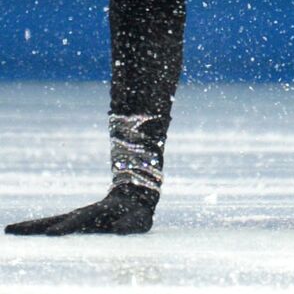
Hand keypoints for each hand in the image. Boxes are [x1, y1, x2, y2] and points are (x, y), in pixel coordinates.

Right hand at [4, 183, 157, 235]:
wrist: (134, 199)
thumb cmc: (138, 213)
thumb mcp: (140, 219)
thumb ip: (131, 225)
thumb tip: (118, 230)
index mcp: (98, 212)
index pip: (79, 220)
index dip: (66, 227)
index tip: (51, 234)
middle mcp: (82, 214)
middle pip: (56, 219)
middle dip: (35, 225)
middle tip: (13, 229)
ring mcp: (76, 217)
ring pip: (50, 221)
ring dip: (31, 227)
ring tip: (10, 230)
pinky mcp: (74, 223)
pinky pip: (53, 225)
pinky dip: (37, 228)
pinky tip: (24, 233)